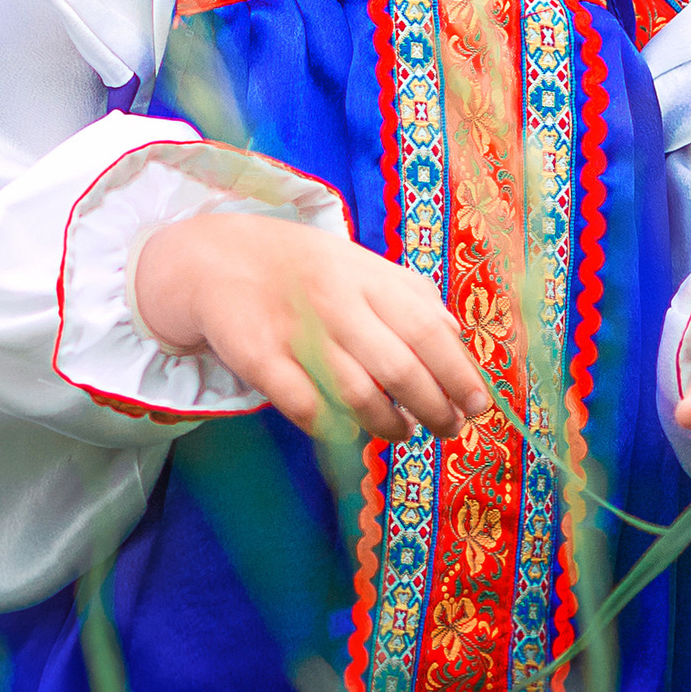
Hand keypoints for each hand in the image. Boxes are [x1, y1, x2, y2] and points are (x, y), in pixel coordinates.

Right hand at [132, 213, 489, 443]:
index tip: (479, 404)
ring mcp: (294, 329)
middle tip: (450, 429)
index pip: (427, 329)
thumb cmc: (299, 268)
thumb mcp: (356, 264)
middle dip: (434, 407)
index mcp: (366, 275)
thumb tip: (457, 337)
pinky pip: (305, 406)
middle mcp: (334, 299)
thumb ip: (408, 295)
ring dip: (389, 424)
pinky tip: (348, 432)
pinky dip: (333, 427)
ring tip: (403, 433)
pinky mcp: (257, 357)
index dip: (458, 372)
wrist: (211, 258)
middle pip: (399, 365)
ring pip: (356, 392)